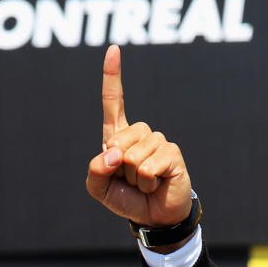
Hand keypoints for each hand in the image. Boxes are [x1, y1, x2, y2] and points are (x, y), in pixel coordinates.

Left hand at [86, 46, 192, 231]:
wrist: (153, 217)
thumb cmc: (126, 199)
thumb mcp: (99, 188)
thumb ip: (95, 170)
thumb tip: (113, 153)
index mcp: (119, 136)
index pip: (114, 103)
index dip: (112, 77)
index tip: (114, 49)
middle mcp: (139, 134)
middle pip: (118, 139)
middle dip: (118, 167)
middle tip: (130, 180)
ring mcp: (157, 141)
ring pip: (133, 156)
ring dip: (133, 178)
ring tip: (144, 184)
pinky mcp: (172, 153)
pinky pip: (147, 167)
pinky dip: (146, 182)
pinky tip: (155, 184)